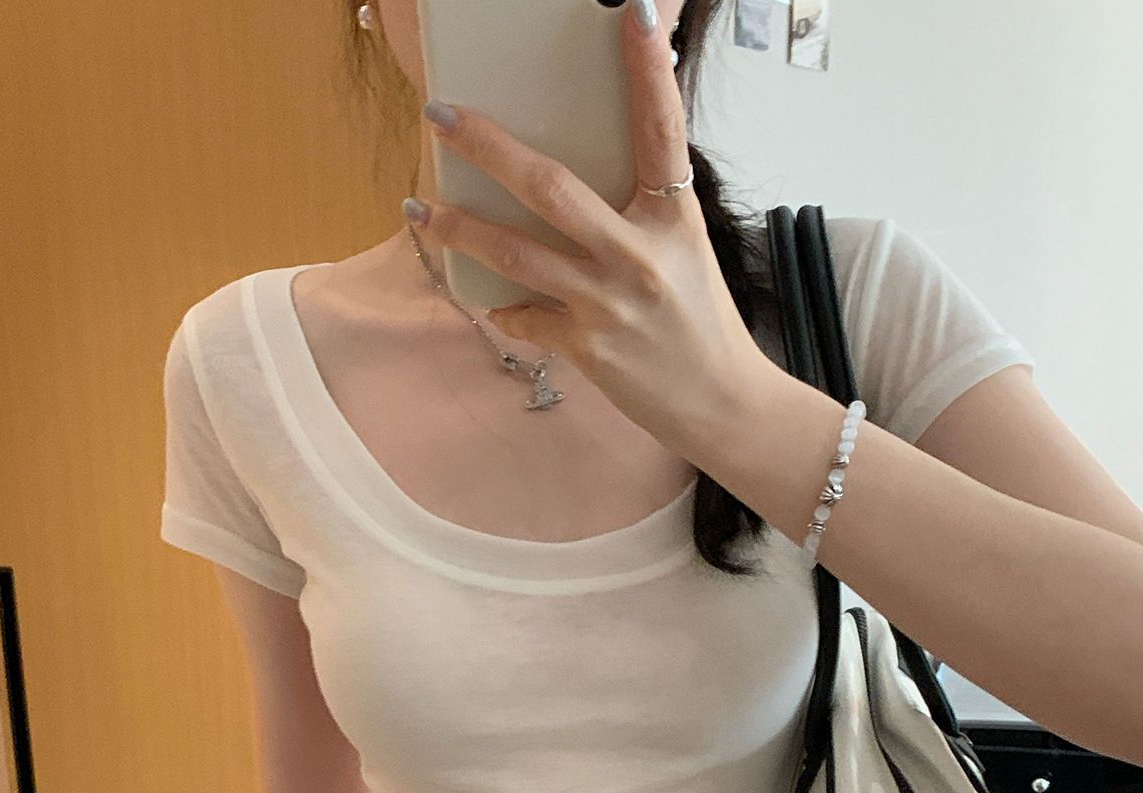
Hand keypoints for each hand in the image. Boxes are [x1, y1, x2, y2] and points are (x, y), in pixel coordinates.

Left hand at [412, 4, 781, 457]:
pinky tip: (487, 298)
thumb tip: (596, 174)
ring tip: (420, 208)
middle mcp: (639, 254)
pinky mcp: (587, 346)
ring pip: (516, 252)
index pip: (662, 129)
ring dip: (460, 228)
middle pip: (551, 186)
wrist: (722, 404)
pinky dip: (505, 308)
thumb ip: (645, 211)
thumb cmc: (702, 327)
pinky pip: (525, 317)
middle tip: (443, 116)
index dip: (647, 70)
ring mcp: (609, 302)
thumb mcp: (687, 253)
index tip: (629, 14)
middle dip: (488, 147)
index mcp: (674, 219)